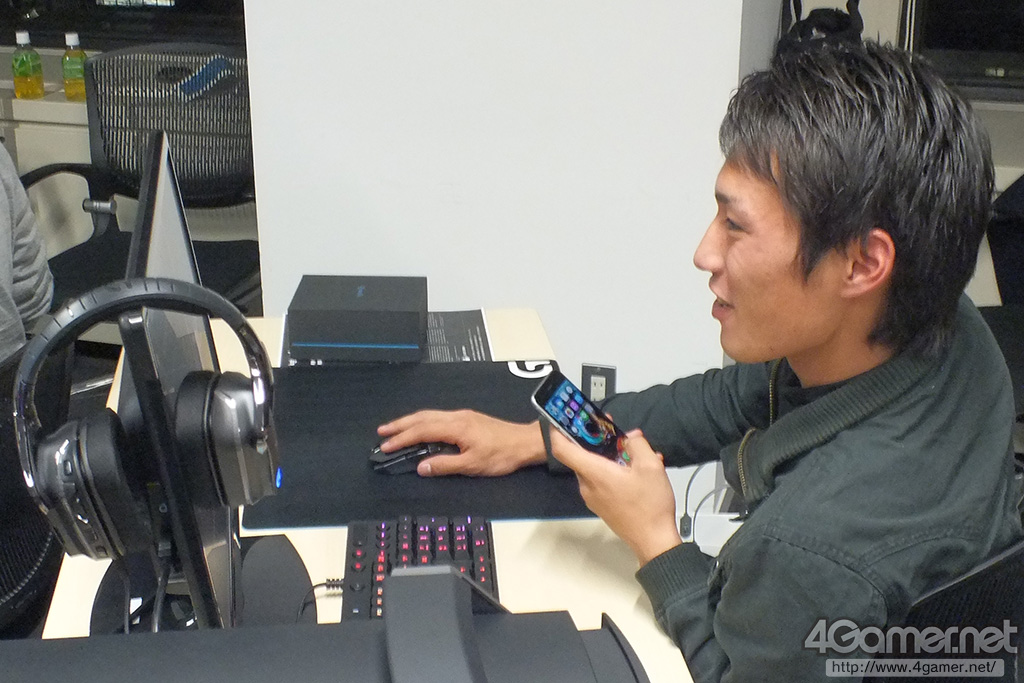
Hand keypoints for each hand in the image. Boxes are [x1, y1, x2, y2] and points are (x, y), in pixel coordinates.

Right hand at [377, 409, 546, 476]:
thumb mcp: (472, 465)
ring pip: (429, 415)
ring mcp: (462, 416)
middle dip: (400, 425)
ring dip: (410, 422)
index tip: (386, 446)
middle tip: (382, 433)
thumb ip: (445, 465)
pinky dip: (423, 421)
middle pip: (422, 418)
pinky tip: (421, 427)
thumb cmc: (503, 454)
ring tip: (395, 429)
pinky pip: (438, 416)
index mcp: (456, 427)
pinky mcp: (468, 418)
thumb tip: (422, 467)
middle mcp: (457, 417)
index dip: (402, 439)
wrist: (525, 442)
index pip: (421, 431)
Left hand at [551, 429, 681, 564]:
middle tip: (609, 428)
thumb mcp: (651, 466)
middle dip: (594, 440)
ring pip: (592, 468)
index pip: (563, 449)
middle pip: (580, 456)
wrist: (654, 541)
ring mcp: (593, 497)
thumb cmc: (650, 506)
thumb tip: (631, 437)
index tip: (561, 419)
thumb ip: (637, 444)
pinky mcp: (601, 505)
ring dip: (608, 456)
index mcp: (595, 473)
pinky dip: (612, 470)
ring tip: (632, 452)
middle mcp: (588, 486)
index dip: (558, 431)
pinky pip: (600, 480)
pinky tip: (634, 470)